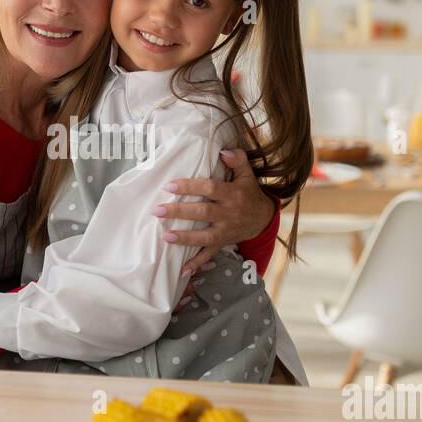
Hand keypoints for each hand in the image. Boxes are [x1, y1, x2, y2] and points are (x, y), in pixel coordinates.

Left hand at [152, 148, 273, 278]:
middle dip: (179, 212)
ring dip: (185, 238)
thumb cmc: (249, 193)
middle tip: (157, 211)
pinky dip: (197, 263)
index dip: (190, 187)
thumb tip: (223, 151)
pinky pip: (210, 254)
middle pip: (203, 213)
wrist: (264, 219)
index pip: (209, 189)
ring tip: (166, 237)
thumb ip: (238, 160)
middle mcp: (229, 213)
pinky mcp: (223, 243)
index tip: (169, 186)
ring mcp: (226, 231)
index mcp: (232, 194)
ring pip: (205, 236)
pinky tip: (183, 270)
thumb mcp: (247, 175)